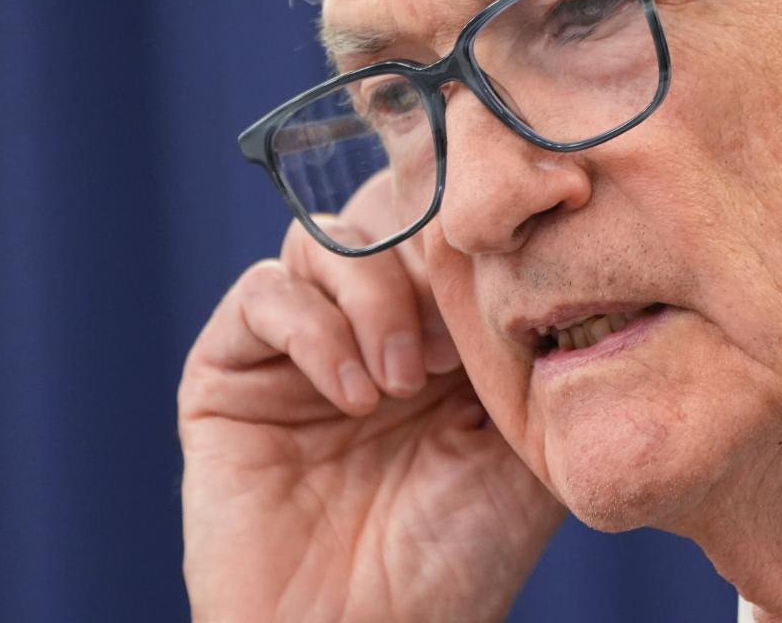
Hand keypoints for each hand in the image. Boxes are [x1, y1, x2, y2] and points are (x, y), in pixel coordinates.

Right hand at [179, 174, 564, 621]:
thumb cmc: (456, 566)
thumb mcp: (528, 450)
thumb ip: (537, 356)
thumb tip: (552, 263)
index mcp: (442, 334)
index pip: (448, 229)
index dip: (476, 232)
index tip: (514, 265)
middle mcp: (367, 328)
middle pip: (382, 215)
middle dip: (425, 253)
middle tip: (459, 330)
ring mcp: (297, 349)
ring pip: (324, 242)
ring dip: (375, 294)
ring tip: (408, 380)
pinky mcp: (229, 375)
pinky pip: (262, 295)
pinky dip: (314, 327)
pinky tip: (356, 394)